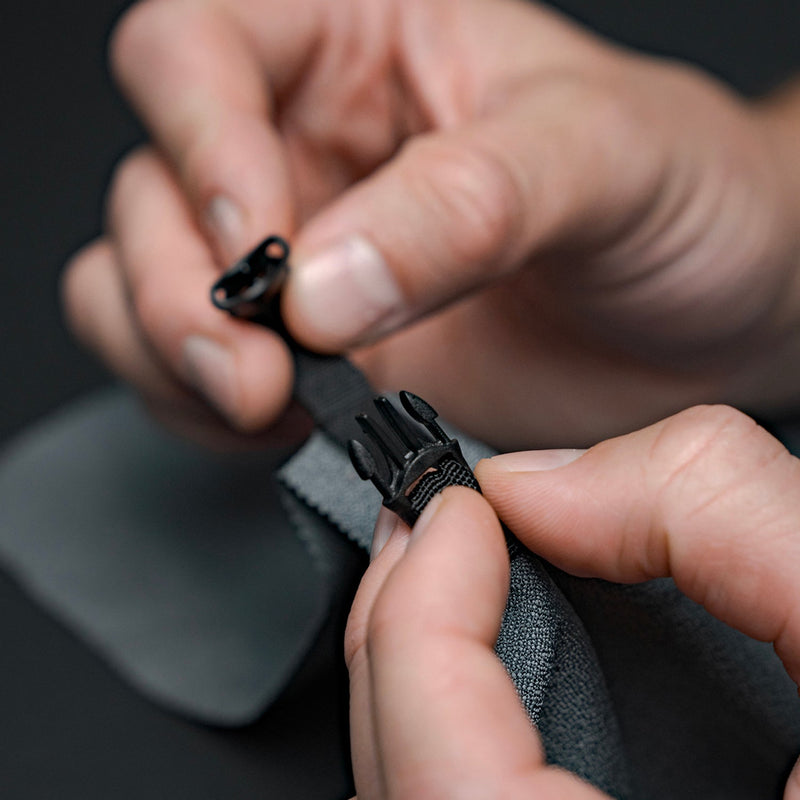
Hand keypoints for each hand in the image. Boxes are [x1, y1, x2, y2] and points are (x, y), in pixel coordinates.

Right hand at [63, 0, 799, 447]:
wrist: (713, 311)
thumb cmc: (682, 198)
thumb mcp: (602, 160)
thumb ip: (466, 205)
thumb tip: (326, 285)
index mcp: (360, 41)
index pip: (195, 52)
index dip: (199, 146)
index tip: (270, 251)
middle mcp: (307, 147)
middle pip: (150, 190)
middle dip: (176, 289)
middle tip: (255, 368)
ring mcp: (302, 260)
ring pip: (142, 285)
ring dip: (174, 355)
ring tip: (264, 399)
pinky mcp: (316, 352)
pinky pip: (196, 373)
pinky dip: (208, 408)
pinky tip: (282, 422)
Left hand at [347, 404, 799, 797]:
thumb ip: (724, 518)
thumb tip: (545, 483)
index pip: (445, 780)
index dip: (418, 618)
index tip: (457, 510)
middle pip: (410, 786)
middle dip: (403, 634)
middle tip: (434, 530)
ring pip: (431, 792)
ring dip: (424, 674)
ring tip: (449, 576)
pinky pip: (477, 793)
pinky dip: (471, 716)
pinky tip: (504, 658)